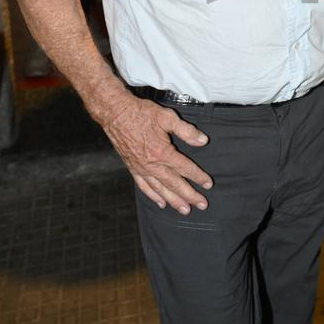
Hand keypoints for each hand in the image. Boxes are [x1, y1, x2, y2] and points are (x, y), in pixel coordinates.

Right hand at [101, 93, 212, 213]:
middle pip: (174, 184)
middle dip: (189, 195)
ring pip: (160, 189)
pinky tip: (161, 203)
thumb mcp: (167, 117)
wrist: (115, 113)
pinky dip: (153, 196)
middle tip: (202, 205)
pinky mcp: (132, 168)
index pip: (185, 168)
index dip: (198, 176)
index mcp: (162, 152)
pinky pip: (144, 186)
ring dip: (174, 201)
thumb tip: (202, 141)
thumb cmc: (141, 113)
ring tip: (185, 210)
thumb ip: (186, 131)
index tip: (208, 184)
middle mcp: (151, 164)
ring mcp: (141, 168)